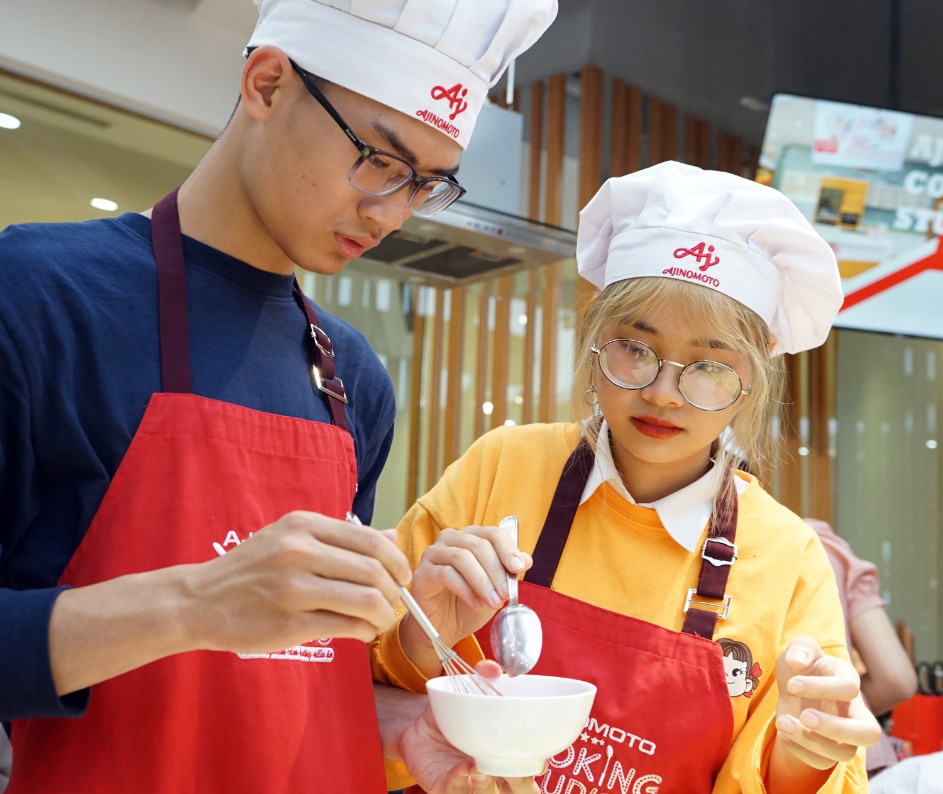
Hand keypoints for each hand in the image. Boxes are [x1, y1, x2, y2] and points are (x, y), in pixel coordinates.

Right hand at [185, 511, 411, 652]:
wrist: (199, 601)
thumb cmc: (252, 570)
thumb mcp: (291, 538)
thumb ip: (341, 538)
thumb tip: (390, 535)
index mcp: (303, 525)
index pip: (370, 540)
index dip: (397, 560)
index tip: (402, 576)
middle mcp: (299, 551)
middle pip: (374, 570)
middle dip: (395, 591)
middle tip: (395, 603)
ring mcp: (293, 588)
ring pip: (366, 600)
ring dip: (384, 615)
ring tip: (380, 620)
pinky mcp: (289, 624)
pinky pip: (346, 626)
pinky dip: (365, 631)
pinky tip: (362, 633)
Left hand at [399, 662, 540, 793]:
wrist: (416, 725)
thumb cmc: (452, 712)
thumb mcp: (467, 690)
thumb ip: (482, 676)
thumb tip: (493, 668)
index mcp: (506, 750)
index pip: (533, 764)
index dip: (539, 764)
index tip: (538, 755)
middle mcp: (493, 770)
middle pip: (521, 790)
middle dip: (522, 785)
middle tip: (516, 771)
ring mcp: (472, 781)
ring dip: (490, 785)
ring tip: (482, 768)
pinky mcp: (448, 787)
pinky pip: (457, 791)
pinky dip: (462, 781)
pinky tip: (463, 768)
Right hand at [409, 525, 532, 647]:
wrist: (445, 627)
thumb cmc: (470, 602)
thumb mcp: (496, 587)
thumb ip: (509, 572)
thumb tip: (526, 559)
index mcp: (471, 537)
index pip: (493, 533)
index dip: (508, 549)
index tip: (519, 568)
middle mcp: (451, 539)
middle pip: (478, 545)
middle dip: (496, 571)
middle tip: (506, 593)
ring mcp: (434, 553)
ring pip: (462, 558)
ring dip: (482, 581)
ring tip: (494, 602)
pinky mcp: (423, 572)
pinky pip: (446, 574)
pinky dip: (465, 590)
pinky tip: (476, 604)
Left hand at [774, 637, 880, 771]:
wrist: (792, 689)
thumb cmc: (801, 666)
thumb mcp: (799, 649)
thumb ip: (801, 648)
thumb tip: (798, 662)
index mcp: (848, 680)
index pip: (850, 688)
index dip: (821, 687)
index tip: (792, 685)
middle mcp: (853, 711)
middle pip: (869, 733)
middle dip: (836, 729)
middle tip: (805, 716)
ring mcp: (844, 735)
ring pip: (846, 753)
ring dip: (811, 742)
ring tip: (782, 723)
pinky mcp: (828, 750)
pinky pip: (822, 763)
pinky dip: (800, 751)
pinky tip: (783, 733)